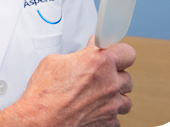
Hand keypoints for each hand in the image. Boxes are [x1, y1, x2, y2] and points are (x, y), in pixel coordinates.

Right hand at [0, 36, 134, 126]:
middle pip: (127, 77)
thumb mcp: (56, 61)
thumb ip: (79, 55)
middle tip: (100, 76)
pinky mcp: (109, 121)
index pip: (127, 53)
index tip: (114, 55)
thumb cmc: (45, 93)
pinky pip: (116, 116)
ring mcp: (112, 104)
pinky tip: (92, 108)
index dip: (120, 53)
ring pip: (125, 99)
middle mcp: (110, 83)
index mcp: (100, 62)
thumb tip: (87, 51)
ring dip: (114, 96)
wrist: (41, 119)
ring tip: (98, 95)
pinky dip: (107, 112)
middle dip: (115, 76)